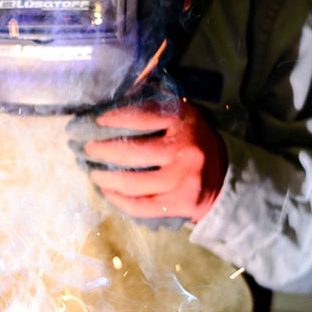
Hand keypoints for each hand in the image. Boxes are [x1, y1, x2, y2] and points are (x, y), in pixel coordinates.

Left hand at [82, 95, 226, 223]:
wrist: (225, 178)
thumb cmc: (193, 142)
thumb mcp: (182, 117)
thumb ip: (154, 109)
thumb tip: (112, 106)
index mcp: (185, 122)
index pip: (143, 117)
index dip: (116, 118)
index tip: (97, 121)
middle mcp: (185, 151)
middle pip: (132, 152)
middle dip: (102, 150)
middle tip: (86, 149)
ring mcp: (183, 181)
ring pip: (132, 183)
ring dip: (105, 178)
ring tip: (93, 172)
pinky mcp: (180, 204)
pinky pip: (140, 205)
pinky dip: (118, 199)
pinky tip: (107, 191)